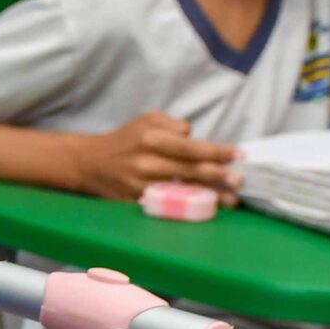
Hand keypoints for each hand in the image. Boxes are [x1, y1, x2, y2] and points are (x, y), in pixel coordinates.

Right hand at [71, 111, 238, 202]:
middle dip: (218, 176)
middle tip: (239, 181)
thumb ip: (175, 124)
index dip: (217, 152)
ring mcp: (140, 185)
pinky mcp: (136, 202)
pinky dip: (189, 207)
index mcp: (151, 138)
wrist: (90, 163)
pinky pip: (168, 206)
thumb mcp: (148, 119)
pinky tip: (205, 208)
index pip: (191, 147)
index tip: (238, 155)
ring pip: (182, 191)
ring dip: (210, 197)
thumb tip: (197, 138)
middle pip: (190, 171)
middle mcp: (146, 162)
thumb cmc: (126, 139)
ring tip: (231, 200)